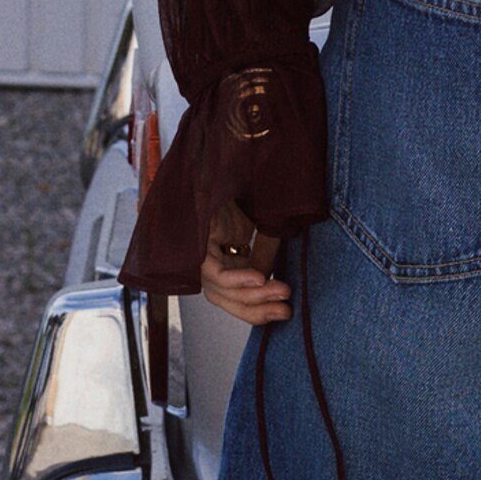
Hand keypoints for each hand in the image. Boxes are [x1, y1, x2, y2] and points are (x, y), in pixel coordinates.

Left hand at [200, 198, 291, 325]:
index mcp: (222, 260)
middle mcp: (207, 262)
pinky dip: (238, 278)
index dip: (259, 309)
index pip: (236, 297)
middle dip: (258, 308)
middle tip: (286, 310)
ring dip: (254, 295)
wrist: (225, 168)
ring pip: (222, 289)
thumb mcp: (261, 229)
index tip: (285, 311)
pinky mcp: (194, 247)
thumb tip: (269, 286)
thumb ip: (264, 257)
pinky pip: (215, 272)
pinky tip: (260, 278)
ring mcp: (198, 256)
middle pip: (228, 298)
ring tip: (282, 292)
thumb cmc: (241, 194)